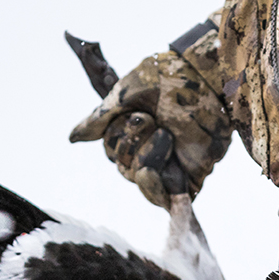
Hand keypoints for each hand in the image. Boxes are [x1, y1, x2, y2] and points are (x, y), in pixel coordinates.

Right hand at [70, 51, 229, 207]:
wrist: (205, 81)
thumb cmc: (166, 79)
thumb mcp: (124, 95)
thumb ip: (99, 119)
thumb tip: (73, 138)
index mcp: (133, 131)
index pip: (111, 150)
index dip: (118, 136)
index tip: (140, 114)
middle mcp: (149, 150)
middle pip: (123, 167)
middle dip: (133, 143)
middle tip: (154, 120)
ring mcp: (169, 166)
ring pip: (140, 180)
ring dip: (148, 156)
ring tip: (167, 134)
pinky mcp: (189, 179)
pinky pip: (165, 200)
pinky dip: (156, 191)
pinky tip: (152, 176)